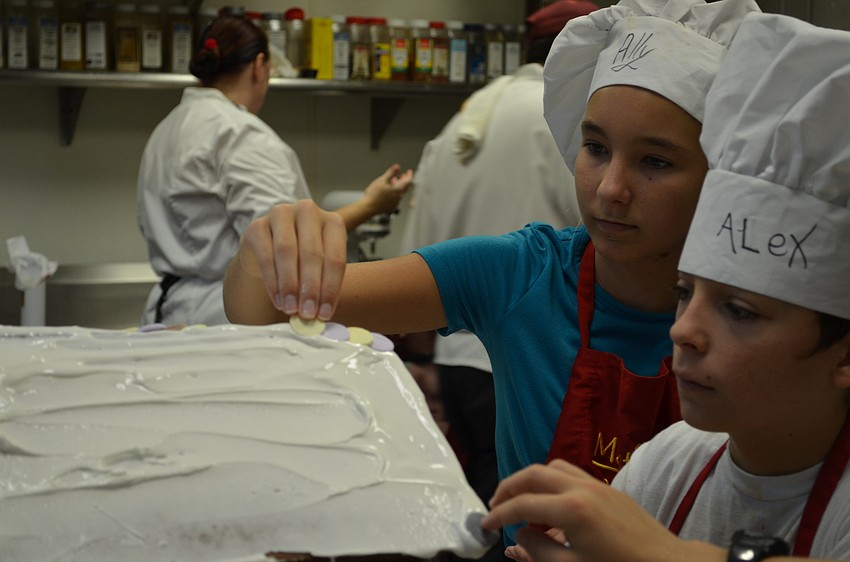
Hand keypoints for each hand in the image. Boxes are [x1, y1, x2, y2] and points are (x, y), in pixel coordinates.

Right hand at [232, 199, 347, 321]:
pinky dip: (272, 282)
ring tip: (291, 308)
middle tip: (308, 313)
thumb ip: (323, 287)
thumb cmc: (303, 262)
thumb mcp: (320, 269)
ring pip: (287, 251)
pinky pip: (266, 255)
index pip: (335, 257)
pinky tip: (278, 299)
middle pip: (312, 253)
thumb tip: (322, 315)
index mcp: (333, 222)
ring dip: (290, 285)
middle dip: (310, 288)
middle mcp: (308, 212)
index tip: (325, 313)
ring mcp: (281, 214)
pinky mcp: (257, 225)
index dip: (330, 288)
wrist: (271, 251)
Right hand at [360, 163, 413, 215]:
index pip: (408, 181)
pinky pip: (396, 197)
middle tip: (403, 175)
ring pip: (400, 192)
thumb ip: (391, 173)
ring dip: (399, 185)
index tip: (409, 172)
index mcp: (398, 189)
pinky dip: (395, 192)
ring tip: (394, 181)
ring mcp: (395, 202)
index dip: (409, 175)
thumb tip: (397, 167)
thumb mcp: (382, 180)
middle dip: (405, 180)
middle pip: (405, 187)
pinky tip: (389, 190)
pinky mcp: (391, 206)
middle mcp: (399, 196)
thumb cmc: (374, 195)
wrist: (368, 207)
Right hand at [481, 460, 707, 561]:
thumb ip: (539, 551)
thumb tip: (518, 537)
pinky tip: (550, 504)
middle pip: (533, 474)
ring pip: (552, 467)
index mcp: (572, 509)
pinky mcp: (607, 488)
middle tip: (496, 507)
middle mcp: (582, 488)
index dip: (499, 514)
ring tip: (520, 502)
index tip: (484, 524)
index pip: (523, 505)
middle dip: (509, 488)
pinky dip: (551, 481)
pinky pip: (570, 473)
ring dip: (530, 480)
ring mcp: (596, 484)